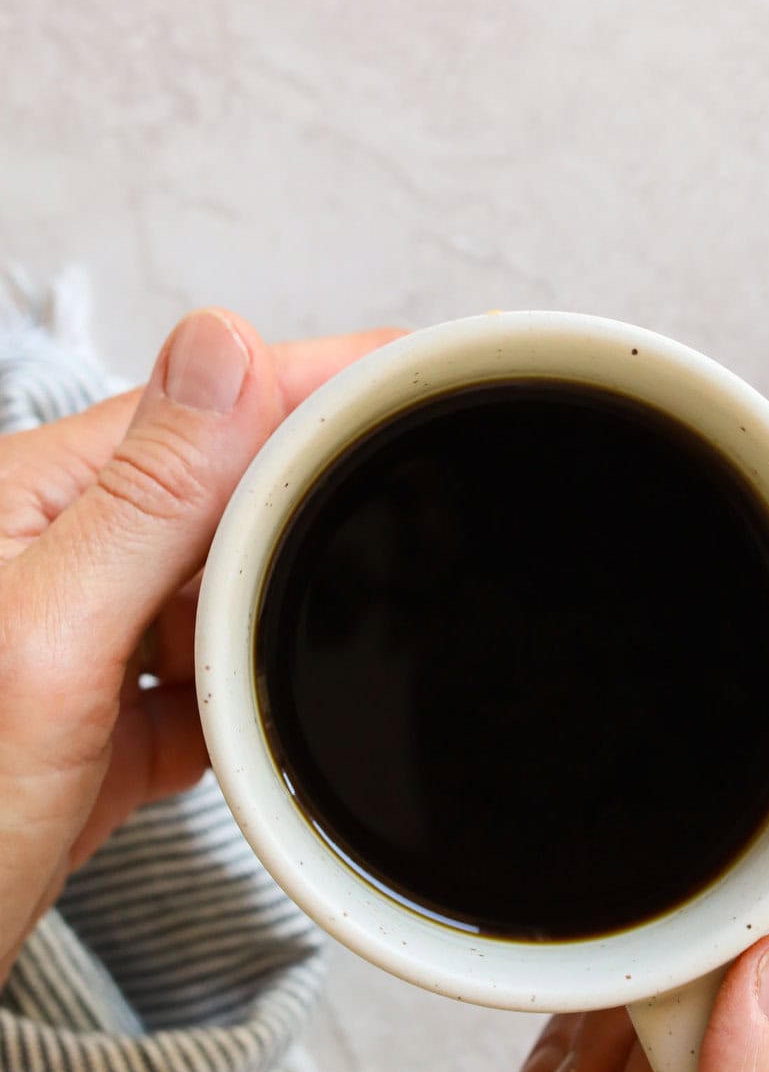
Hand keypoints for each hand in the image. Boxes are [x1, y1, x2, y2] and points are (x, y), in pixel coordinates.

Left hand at [0, 309, 402, 979]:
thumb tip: (227, 346)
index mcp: (35, 504)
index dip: (320, 386)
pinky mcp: (99, 726)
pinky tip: (267, 719)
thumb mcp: (44, 641)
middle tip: (425, 512)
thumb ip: (141, 503)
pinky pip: (202, 686)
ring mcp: (80, 645)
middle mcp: (60, 562)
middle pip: (225, 500)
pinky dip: (246, 701)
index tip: (426, 372)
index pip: (204, 413)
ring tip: (356, 629)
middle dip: (318, 504)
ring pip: (221, 593)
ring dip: (281, 611)